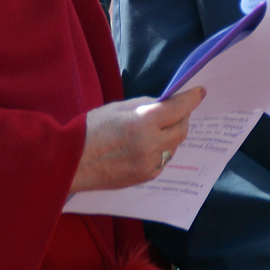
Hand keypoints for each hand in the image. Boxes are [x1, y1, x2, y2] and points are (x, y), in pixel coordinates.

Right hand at [68, 87, 202, 193]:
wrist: (69, 164)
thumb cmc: (89, 131)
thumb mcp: (117, 108)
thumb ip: (145, 105)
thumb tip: (165, 104)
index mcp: (143, 123)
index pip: (178, 108)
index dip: (191, 98)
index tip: (200, 92)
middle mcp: (151, 145)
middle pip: (182, 129)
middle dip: (183, 117)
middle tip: (177, 109)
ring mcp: (150, 164)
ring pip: (175, 146)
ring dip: (173, 134)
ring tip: (160, 127)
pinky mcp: (146, 177)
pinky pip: (164, 160)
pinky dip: (163, 149)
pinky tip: (150, 144)